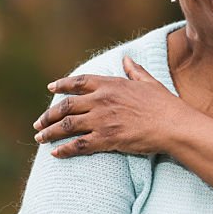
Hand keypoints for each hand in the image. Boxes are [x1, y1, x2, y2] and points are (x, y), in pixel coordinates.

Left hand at [33, 56, 188, 157]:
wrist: (173, 125)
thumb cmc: (165, 104)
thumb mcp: (149, 82)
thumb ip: (135, 71)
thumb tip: (127, 59)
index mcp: (111, 85)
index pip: (79, 82)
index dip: (62, 84)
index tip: (51, 88)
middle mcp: (101, 101)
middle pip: (65, 105)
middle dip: (48, 115)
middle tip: (39, 122)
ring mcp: (101, 120)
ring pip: (66, 126)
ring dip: (49, 132)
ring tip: (40, 138)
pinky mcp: (106, 139)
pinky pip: (78, 145)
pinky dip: (64, 150)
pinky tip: (55, 154)